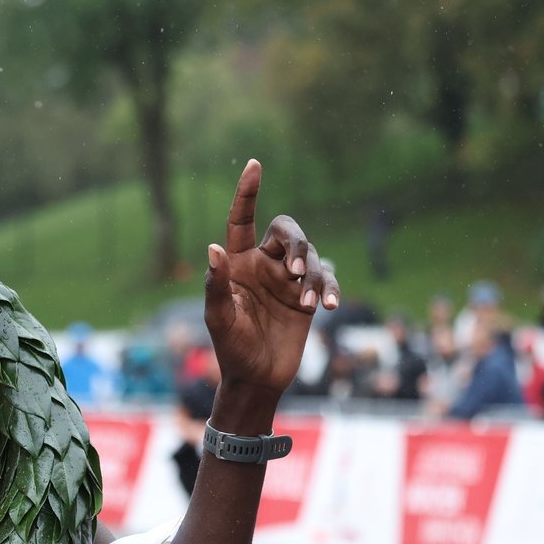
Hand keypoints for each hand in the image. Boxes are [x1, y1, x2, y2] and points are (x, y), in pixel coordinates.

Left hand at [203, 159, 338, 401]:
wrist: (256, 379)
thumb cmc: (230, 348)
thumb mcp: (219, 318)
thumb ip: (216, 284)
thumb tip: (212, 248)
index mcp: (238, 263)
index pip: (242, 220)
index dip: (248, 193)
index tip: (255, 164)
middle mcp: (264, 265)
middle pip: (288, 232)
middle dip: (298, 244)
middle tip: (296, 272)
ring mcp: (288, 281)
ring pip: (312, 257)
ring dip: (314, 277)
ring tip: (309, 305)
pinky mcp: (308, 299)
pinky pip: (327, 282)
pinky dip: (330, 290)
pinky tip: (330, 307)